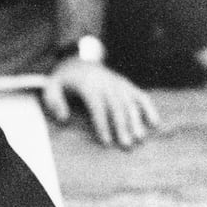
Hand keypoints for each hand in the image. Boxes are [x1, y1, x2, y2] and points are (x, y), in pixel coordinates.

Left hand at [41, 59, 158, 148]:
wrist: (78, 61)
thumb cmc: (64, 80)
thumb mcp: (51, 86)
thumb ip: (53, 101)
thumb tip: (64, 119)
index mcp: (89, 85)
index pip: (98, 107)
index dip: (102, 124)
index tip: (106, 142)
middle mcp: (107, 84)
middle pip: (117, 107)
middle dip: (122, 126)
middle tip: (126, 146)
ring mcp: (119, 84)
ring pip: (131, 103)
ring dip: (137, 121)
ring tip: (140, 139)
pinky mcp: (127, 85)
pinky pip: (141, 96)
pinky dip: (149, 108)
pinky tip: (155, 123)